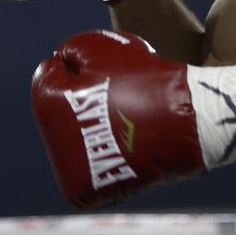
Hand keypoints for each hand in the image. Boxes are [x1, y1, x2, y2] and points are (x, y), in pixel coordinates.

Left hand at [31, 30, 235, 208]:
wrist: (189, 117)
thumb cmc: (142, 75)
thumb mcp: (99, 46)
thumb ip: (70, 51)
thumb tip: (59, 64)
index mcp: (46, 105)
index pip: (48, 77)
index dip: (77, 66)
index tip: (102, 69)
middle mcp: (54, 143)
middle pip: (61, 109)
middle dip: (82, 96)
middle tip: (114, 89)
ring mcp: (77, 170)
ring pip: (80, 133)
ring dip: (95, 121)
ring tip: (125, 110)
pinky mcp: (100, 188)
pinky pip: (98, 158)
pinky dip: (110, 144)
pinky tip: (130, 130)